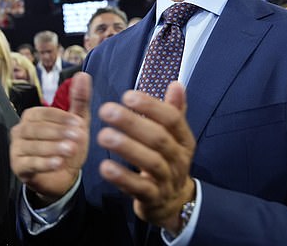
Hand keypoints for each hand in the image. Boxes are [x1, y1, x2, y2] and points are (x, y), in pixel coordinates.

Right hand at [10, 72, 91, 203]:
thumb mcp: (78, 122)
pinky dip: (44, 163)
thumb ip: (79, 99)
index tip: (79, 124)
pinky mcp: (18, 168)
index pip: (43, 112)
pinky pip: (28, 164)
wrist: (65, 175)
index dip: (61, 118)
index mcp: (33, 116)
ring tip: (71, 150)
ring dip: (52, 147)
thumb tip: (83, 75)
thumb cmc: (68, 144)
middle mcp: (20, 130)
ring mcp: (17, 149)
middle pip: (35, 128)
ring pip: (31, 146)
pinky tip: (59, 163)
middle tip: (78, 137)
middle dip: (58, 132)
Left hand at [96, 81, 195, 233]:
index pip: (172, 119)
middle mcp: (178, 158)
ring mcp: (167, 179)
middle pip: (159, 138)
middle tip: (106, 110)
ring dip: (126, 147)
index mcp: (184, 139)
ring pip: (151, 162)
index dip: (151, 106)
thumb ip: (173, 111)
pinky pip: (139, 187)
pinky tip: (105, 167)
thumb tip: (176, 84)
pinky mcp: (153, 198)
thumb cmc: (168, 161)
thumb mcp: (174, 137)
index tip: (127, 95)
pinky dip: (122, 177)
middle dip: (133, 123)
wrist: (172, 202)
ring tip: (102, 135)